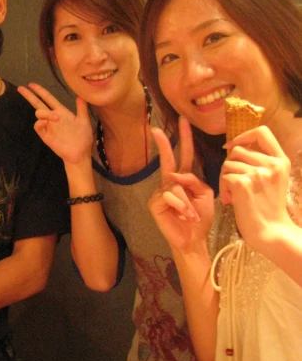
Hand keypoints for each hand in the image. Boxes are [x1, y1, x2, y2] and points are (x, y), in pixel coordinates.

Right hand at [18, 83, 92, 165]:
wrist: (81, 153)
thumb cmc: (83, 138)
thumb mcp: (84, 120)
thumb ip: (81, 108)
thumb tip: (81, 95)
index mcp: (61, 112)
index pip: (48, 98)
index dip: (40, 91)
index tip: (31, 84)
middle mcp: (52, 118)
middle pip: (38, 104)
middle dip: (30, 96)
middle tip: (21, 88)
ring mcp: (48, 127)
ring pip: (39, 114)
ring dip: (44, 112)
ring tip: (55, 117)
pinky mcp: (46, 136)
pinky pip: (38, 127)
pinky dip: (39, 122)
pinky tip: (45, 122)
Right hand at [148, 117, 214, 253]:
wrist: (193, 239)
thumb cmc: (201, 218)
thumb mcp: (206, 195)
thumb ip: (195, 181)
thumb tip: (176, 175)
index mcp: (186, 179)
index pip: (185, 155)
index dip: (184, 138)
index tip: (182, 121)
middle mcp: (171, 182)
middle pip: (167, 160)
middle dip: (163, 144)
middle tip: (157, 129)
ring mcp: (161, 192)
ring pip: (175, 187)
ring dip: (187, 203)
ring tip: (192, 216)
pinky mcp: (155, 203)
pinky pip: (169, 197)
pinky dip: (181, 207)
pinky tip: (184, 216)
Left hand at [221, 126, 294, 249]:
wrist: (270, 230)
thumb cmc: (267, 206)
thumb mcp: (272, 178)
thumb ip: (260, 160)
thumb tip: (235, 145)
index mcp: (280, 160)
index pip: (262, 131)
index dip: (243, 136)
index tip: (233, 147)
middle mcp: (271, 164)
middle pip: (237, 150)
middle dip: (229, 165)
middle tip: (233, 183)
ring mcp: (258, 173)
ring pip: (227, 163)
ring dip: (225, 178)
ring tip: (233, 194)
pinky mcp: (243, 183)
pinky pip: (224, 176)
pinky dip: (223, 188)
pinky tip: (231, 200)